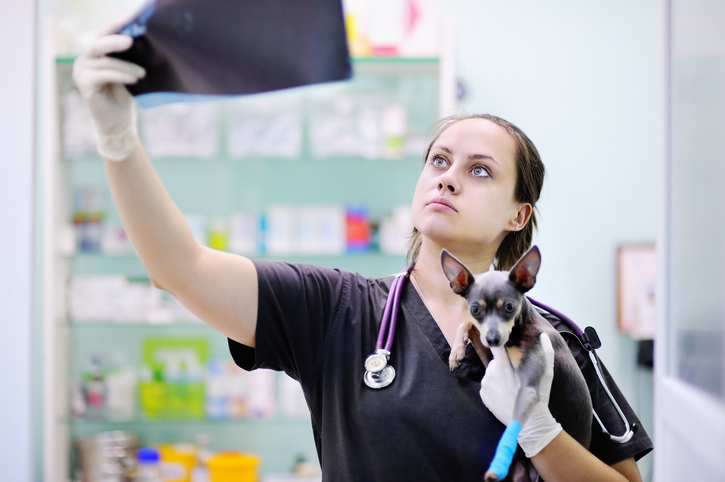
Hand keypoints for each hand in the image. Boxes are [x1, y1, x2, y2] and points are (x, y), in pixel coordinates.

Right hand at [72, 32, 144, 160]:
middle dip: (116, 40)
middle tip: (131, 41)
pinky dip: (120, 75)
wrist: (119, 122)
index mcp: (97, 53)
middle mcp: (86, 59)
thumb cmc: (125, 96)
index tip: (129, 18)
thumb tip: (142, 39)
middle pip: (100, 43)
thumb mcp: (129, 72)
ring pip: (105, 61)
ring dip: (126, 66)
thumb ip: (129, 57)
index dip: (116, 25)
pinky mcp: (84, 84)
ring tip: (143, 73)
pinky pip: (103, 74)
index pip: (105, 35)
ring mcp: (82, 71)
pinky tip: (134, 79)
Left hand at [480, 333, 561, 457]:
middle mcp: (491, 372)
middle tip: (515, 377)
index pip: (496, 346)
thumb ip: (546, 352)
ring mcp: (485, 384)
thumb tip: (543, 335)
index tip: (504, 345)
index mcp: (503, 365)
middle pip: (496, 361)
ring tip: (511, 387)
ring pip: (491, 373)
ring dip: (499, 377)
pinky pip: (488, 385)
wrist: (528, 423)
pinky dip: (494, 388)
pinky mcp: (482, 394)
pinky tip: (505, 395)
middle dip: (504, 365)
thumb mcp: (546, 374)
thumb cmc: (538, 397)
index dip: (500, 344)